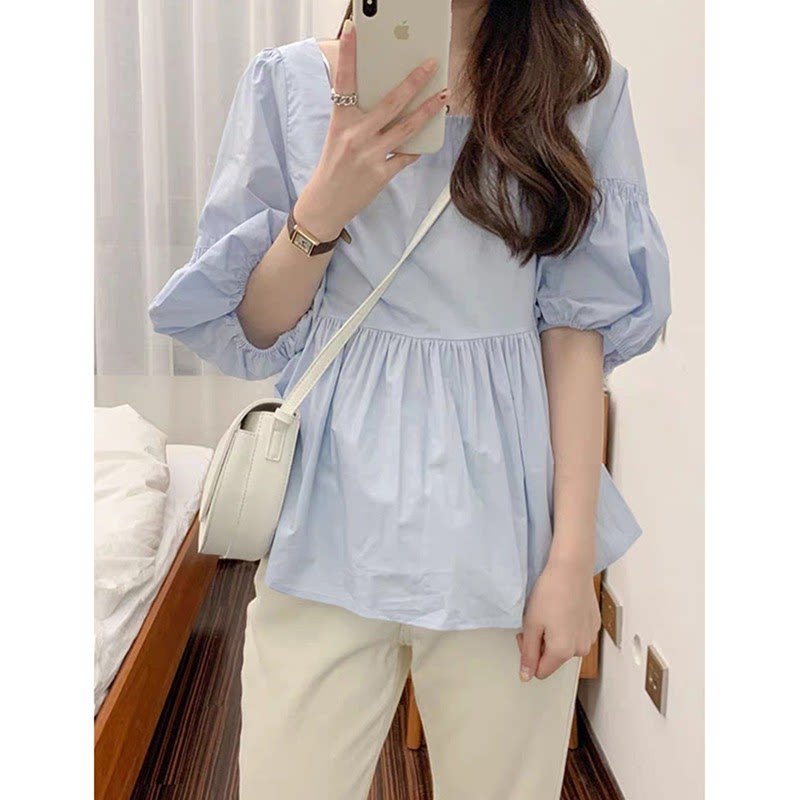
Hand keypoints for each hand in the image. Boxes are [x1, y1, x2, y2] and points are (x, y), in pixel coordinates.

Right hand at [293, 19, 449, 239]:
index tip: (352, 30)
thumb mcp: (337, 136)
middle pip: (390, 102)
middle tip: (431, 65)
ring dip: (428, 111)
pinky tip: (429, 135)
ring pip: (406, 127)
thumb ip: (356, 116)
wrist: (325, 204)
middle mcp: (355, 135)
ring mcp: (369, 155)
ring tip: (444, 97)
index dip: (347, 54)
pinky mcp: (381, 174)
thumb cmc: (333, 166)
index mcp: (340, 121)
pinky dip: (418, 146)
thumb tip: (385, 98)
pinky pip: (406, 156)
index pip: (344, 81)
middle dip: (414, 82)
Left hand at [516, 557, 600, 680]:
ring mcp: (589, 638)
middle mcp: (580, 649)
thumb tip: (526, 675)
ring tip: (551, 613)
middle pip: (553, 659)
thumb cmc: (550, 592)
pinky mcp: (594, 626)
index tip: (526, 636)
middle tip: (536, 621)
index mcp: (562, 651)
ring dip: (555, 636)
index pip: (540, 672)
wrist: (571, 569)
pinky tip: (563, 610)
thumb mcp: (531, 623)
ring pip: (565, 647)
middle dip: (542, 645)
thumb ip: (528, 653)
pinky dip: (567, 627)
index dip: (529, 656)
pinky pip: (576, 636)